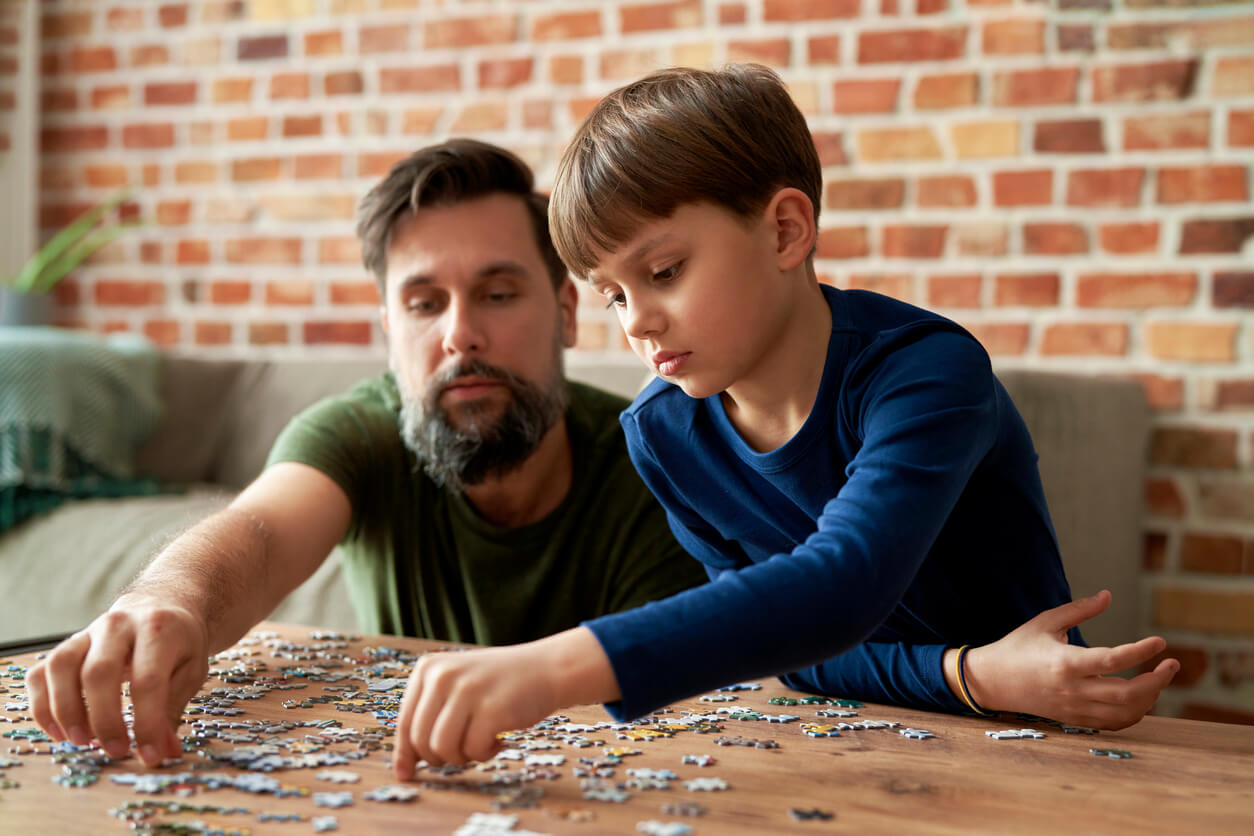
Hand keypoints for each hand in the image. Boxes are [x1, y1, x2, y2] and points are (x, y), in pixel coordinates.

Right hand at [25, 600, 209, 765]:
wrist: (160, 605)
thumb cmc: (178, 643)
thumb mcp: (191, 671)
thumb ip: (174, 709)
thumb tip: (165, 752)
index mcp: (159, 629)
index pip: (148, 680)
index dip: (147, 723)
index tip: (149, 755)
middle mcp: (119, 625)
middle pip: (99, 672)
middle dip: (104, 719)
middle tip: (116, 750)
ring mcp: (88, 632)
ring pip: (61, 667)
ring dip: (66, 711)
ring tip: (82, 741)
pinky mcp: (67, 644)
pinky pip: (40, 673)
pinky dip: (42, 706)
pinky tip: (59, 732)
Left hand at [392, 626, 618, 777]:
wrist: (545, 668)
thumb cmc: (497, 685)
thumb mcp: (456, 687)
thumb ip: (430, 717)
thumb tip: (404, 768)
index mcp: (428, 668)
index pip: (404, 722)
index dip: (405, 753)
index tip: (406, 774)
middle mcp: (443, 675)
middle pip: (421, 739)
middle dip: (439, 757)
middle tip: (462, 752)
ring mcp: (467, 690)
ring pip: (442, 748)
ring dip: (461, 756)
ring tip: (479, 744)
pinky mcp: (491, 708)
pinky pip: (472, 750)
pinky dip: (484, 754)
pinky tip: (498, 740)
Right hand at [960, 590, 1178, 729]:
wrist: (991, 681)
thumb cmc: (1018, 647)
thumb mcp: (1045, 622)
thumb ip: (1078, 610)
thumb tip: (1107, 596)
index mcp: (1065, 663)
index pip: (1112, 660)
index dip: (1140, 651)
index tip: (1160, 642)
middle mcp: (1073, 690)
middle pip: (1128, 694)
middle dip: (1157, 680)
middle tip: (1171, 664)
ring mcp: (1075, 709)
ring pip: (1126, 713)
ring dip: (1150, 697)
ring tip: (1157, 678)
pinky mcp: (1075, 719)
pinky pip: (1114, 723)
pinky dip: (1134, 713)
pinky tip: (1140, 697)